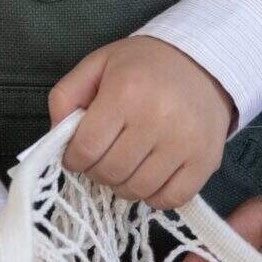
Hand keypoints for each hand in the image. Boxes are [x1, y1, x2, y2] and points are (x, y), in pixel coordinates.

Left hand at [49, 35, 233, 208]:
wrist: (202, 62)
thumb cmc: (142, 66)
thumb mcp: (96, 65)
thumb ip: (65, 97)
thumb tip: (56, 138)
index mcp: (126, 93)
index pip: (86, 149)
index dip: (74, 158)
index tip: (78, 153)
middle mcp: (158, 119)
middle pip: (111, 173)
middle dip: (97, 172)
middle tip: (102, 158)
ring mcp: (185, 143)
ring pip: (138, 190)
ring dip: (123, 185)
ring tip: (125, 165)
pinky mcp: (206, 161)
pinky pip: (171, 199)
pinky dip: (154, 196)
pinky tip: (150, 176)